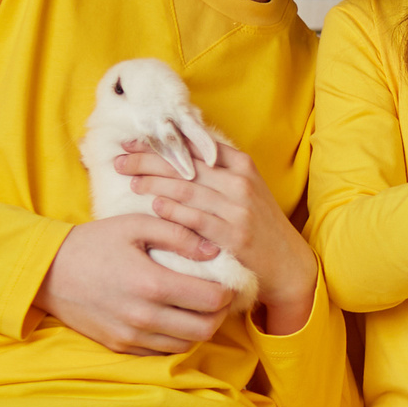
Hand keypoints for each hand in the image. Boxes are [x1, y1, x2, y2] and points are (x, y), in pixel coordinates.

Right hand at [40, 213, 236, 355]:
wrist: (46, 272)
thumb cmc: (92, 242)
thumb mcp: (135, 225)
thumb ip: (178, 234)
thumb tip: (214, 250)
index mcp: (151, 284)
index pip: (210, 299)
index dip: (227, 291)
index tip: (227, 280)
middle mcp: (144, 317)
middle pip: (204, 329)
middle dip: (219, 314)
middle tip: (218, 297)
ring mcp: (131, 336)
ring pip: (185, 344)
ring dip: (199, 329)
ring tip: (198, 308)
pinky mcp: (120, 347)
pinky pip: (162, 352)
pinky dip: (175, 339)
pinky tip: (174, 319)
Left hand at [119, 144, 319, 334]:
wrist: (288, 264)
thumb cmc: (259, 225)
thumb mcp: (246, 190)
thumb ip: (217, 172)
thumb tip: (176, 155)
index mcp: (241, 164)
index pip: (193, 145)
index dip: (159, 142)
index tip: (131, 142)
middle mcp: (240, 182)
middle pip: (185, 164)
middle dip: (148, 160)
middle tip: (119, 161)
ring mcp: (238, 208)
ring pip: (187, 188)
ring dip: (154, 183)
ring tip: (131, 183)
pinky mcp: (235, 235)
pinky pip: (196, 219)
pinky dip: (174, 211)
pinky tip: (155, 207)